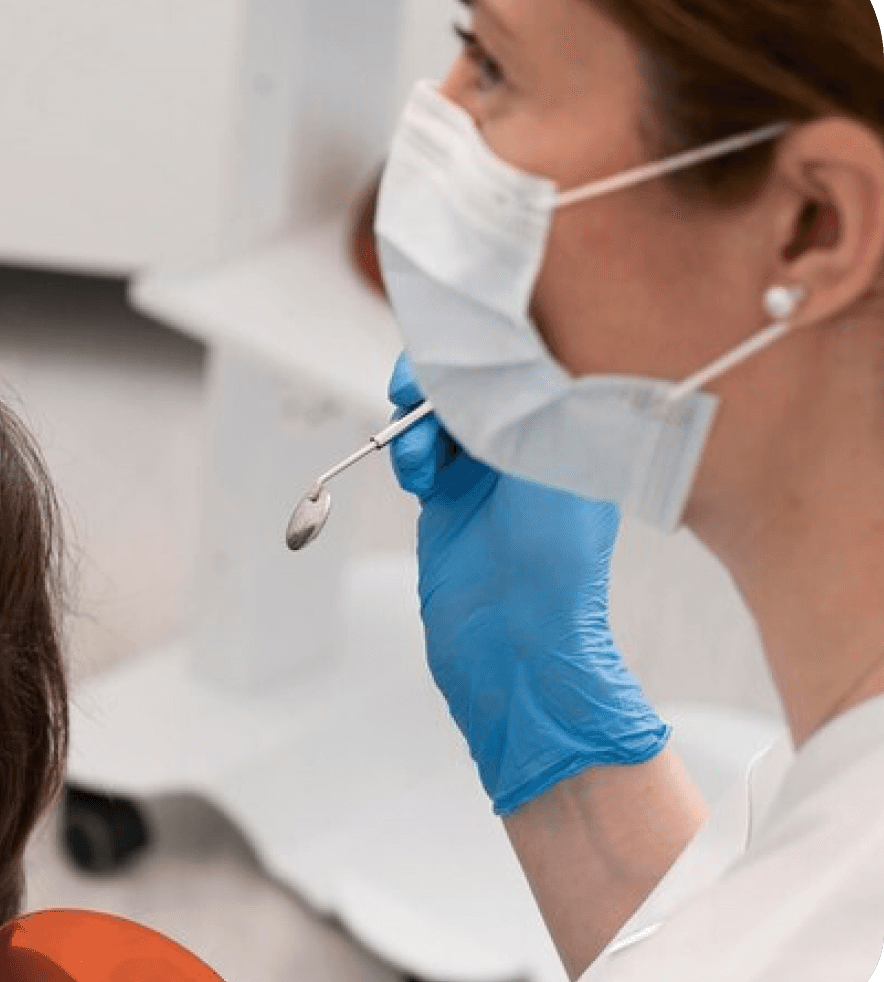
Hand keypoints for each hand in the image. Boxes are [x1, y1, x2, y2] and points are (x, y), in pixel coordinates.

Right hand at [387, 354, 667, 813]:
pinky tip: (416, 479)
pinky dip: (408, 454)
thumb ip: (516, 396)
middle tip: (410, 389)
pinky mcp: (451, 496)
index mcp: (574, 425)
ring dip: (416, 423)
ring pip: (437, 412)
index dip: (479, 341)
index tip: (444, 341)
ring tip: (416, 460)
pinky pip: (419, 450)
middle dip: (436, 380)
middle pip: (473, 378)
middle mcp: (533, 440)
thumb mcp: (547, 456)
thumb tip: (485, 342)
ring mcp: (490, 468)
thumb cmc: (554, 556)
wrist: (515, 640)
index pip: (523, 354)